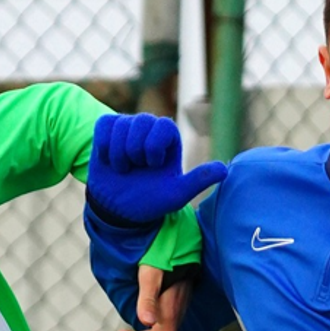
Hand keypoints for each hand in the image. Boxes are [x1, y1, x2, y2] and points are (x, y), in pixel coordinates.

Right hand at [88, 113, 226, 223]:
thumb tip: (225, 169)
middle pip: (141, 121)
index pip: (163, 126)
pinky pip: (103, 126)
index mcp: (169, 138)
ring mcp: (127, 126)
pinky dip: (103, 147)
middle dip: (135, 150)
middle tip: (136, 168)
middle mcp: (149, 128)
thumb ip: (199, 180)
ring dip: (118, 153)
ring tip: (123, 168)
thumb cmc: (150, 200)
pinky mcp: (107, 129)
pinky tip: (109, 161)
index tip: (152, 165)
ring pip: (120, 124)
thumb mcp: (176, 194)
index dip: (153, 146)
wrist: (119, 209)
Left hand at [115, 265, 191, 330]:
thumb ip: (148, 300)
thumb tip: (145, 323)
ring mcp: (171, 311)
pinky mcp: (169, 305)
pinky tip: (131, 326)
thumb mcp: (150, 277)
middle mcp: (172, 316)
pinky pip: (158, 326)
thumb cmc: (161, 258)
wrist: (176, 245)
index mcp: (169, 315)